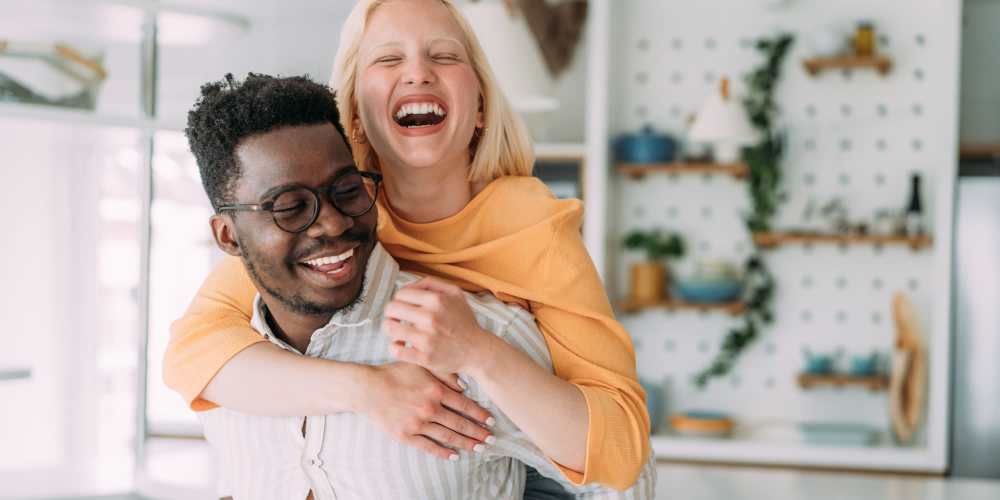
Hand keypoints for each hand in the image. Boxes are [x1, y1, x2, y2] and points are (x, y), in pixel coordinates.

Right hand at [362, 362, 494, 459]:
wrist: (368, 389)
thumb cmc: (394, 374)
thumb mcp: (421, 366)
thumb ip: (443, 374)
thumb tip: (464, 386)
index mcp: (435, 391)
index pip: (464, 405)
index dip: (480, 414)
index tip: (491, 421)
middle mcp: (430, 409)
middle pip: (460, 423)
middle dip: (478, 432)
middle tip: (491, 439)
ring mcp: (418, 424)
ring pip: (448, 436)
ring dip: (465, 443)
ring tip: (478, 448)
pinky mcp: (406, 435)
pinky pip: (428, 446)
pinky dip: (442, 452)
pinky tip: (454, 456)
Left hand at [383, 277, 491, 374]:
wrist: (477, 350)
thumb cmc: (464, 321)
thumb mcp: (455, 294)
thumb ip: (431, 284)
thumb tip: (408, 286)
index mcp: (436, 300)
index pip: (400, 294)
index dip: (399, 300)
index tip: (403, 308)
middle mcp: (430, 317)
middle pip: (391, 309)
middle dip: (391, 314)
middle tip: (397, 319)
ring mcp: (427, 338)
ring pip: (389, 328)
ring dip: (390, 330)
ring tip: (398, 332)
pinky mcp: (424, 357)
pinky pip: (396, 350)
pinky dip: (394, 347)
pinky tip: (402, 345)